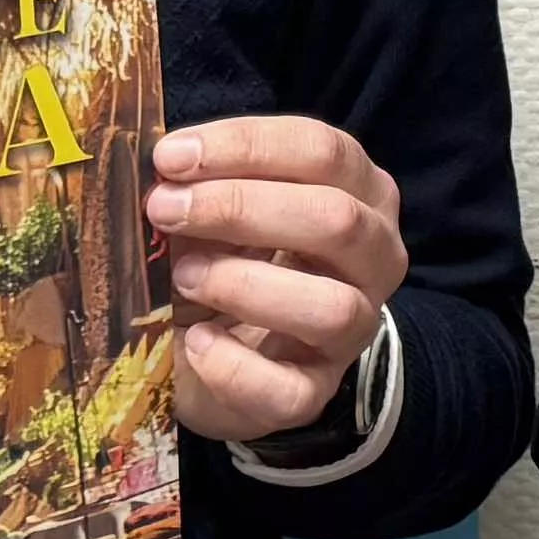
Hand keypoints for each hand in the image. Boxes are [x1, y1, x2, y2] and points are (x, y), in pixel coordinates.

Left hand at [149, 117, 407, 445]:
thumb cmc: (223, 256)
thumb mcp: (217, 207)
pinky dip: (230, 365)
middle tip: (164, 209)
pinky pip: (288, 389)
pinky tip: (194, 341)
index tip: (171, 156)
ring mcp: (353, 331)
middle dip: (239, 207)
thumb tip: (163, 169)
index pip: (325, 153)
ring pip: (331, 308)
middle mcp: (374, 259)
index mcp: (360, 194)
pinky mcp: (315, 392)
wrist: (215, 352)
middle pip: (337, 220)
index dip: (247, 146)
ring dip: (243, 284)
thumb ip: (202, 181)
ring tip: (183, 277)